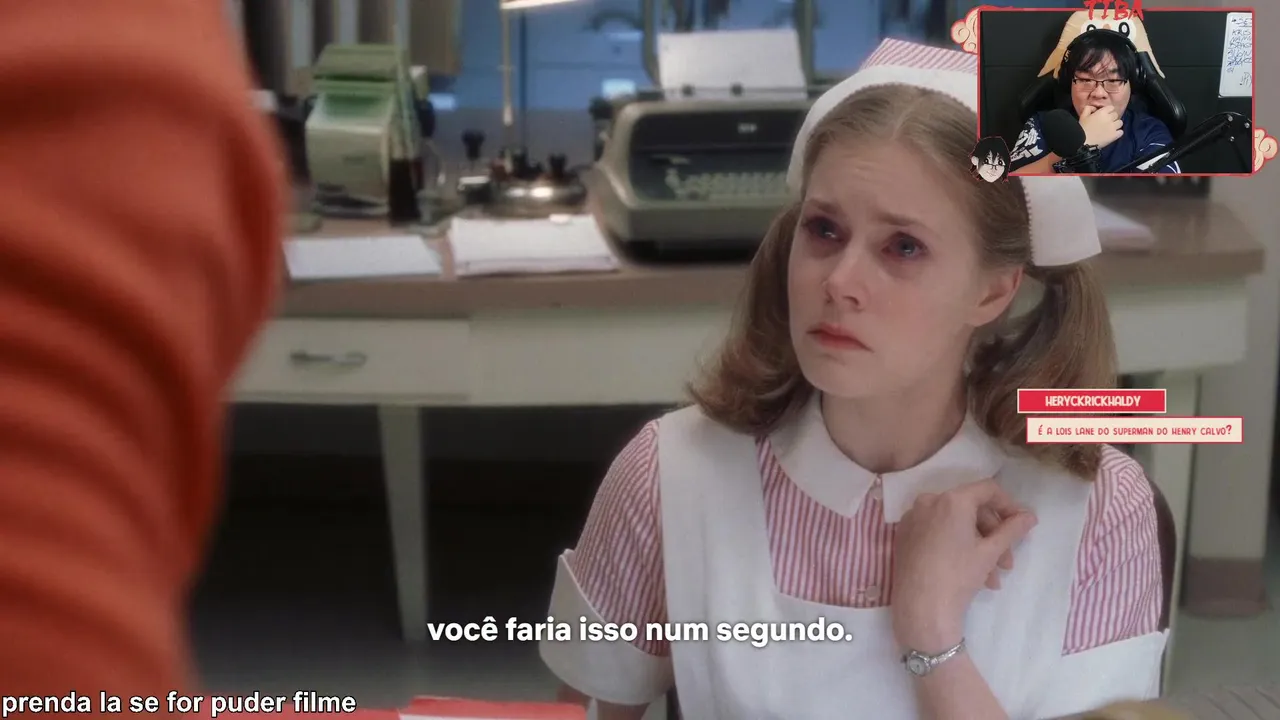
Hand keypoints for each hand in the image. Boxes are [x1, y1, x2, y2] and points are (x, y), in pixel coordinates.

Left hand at [890, 479, 1037, 652]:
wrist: (921, 608)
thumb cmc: (959, 575)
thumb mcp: (990, 552)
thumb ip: (1012, 529)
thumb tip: (1030, 516)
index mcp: (951, 499)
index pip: (987, 489)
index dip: (1008, 505)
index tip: (1021, 525)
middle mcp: (928, 501)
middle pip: (971, 509)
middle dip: (994, 536)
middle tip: (1008, 563)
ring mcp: (913, 518)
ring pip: (955, 525)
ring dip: (978, 547)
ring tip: (993, 578)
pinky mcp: (905, 536)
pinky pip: (937, 533)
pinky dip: (956, 547)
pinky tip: (971, 574)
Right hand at [1079, 105, 1123, 148]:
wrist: (1082, 141)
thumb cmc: (1082, 128)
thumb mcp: (1083, 116)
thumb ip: (1088, 108)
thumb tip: (1094, 108)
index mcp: (1102, 112)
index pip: (1111, 108)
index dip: (1108, 111)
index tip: (1105, 115)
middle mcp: (1109, 118)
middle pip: (1116, 115)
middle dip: (1112, 117)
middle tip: (1107, 122)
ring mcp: (1113, 127)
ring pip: (1120, 122)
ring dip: (1116, 124)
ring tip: (1111, 128)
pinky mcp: (1114, 135)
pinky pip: (1121, 132)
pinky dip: (1118, 133)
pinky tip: (1113, 134)